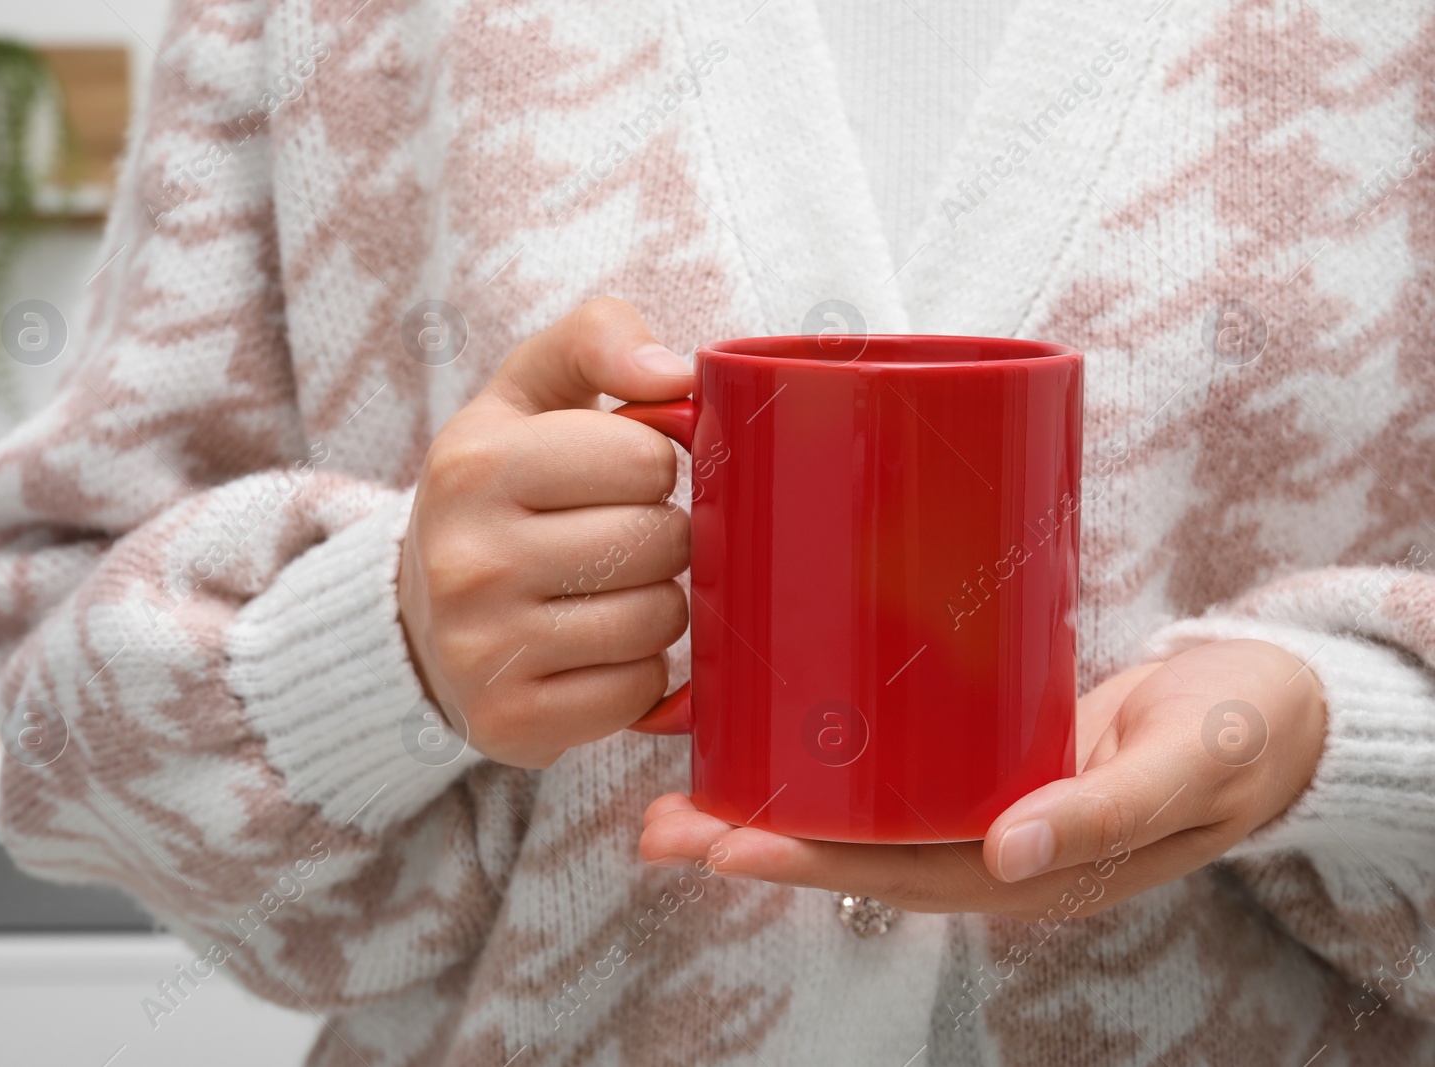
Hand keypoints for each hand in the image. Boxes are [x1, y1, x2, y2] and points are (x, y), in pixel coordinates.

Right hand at [398, 298, 693, 768]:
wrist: (418, 613)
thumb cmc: (501, 490)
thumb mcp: (528, 393)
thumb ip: (597, 340)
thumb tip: (675, 372)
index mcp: (475, 463)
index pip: (646, 459)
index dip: (653, 465)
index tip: (618, 475)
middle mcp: (468, 560)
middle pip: (661, 541)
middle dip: (664, 535)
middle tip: (622, 537)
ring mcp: (483, 651)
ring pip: (659, 620)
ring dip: (658, 604)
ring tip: (609, 590)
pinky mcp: (509, 723)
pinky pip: (640, 692)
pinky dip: (639, 671)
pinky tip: (596, 647)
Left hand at [639, 639, 1327, 920]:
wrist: (1276, 705)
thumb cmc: (1240, 733)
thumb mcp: (1189, 765)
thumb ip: (1106, 811)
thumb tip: (1007, 856)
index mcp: (1036, 866)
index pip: (898, 873)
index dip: (806, 863)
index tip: (721, 845)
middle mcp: (993, 847)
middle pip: (856, 853)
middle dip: (756, 843)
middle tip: (660, 823)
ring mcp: (985, 806)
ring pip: (863, 819)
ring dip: (771, 810)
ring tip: (679, 794)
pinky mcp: (984, 757)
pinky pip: (892, 776)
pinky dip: (824, 768)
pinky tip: (766, 745)